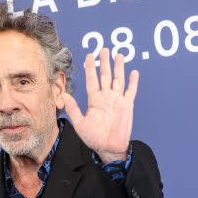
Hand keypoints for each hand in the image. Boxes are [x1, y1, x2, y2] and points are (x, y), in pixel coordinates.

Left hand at [61, 47, 138, 161]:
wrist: (109, 148)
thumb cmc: (94, 138)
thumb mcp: (80, 124)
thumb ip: (73, 109)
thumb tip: (64, 96)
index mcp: (94, 100)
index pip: (92, 80)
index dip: (90, 68)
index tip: (89, 56)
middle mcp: (106, 97)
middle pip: (105, 76)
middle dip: (104, 63)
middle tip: (104, 50)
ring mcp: (117, 100)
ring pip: (118, 79)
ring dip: (118, 67)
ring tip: (118, 55)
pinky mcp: (127, 105)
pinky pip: (130, 91)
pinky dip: (132, 82)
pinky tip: (133, 72)